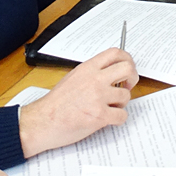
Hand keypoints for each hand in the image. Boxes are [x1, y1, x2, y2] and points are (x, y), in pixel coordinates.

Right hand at [18, 48, 138, 157]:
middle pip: (127, 68)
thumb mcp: (73, 78)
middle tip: (127, 86)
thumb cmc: (56, 103)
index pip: (115, 53)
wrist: (43, 121)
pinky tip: (109, 119)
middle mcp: (94, 80)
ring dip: (121, 103)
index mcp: (88, 68)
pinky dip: (118, 119)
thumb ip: (92, 73)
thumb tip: (111, 73)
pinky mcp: (100, 115)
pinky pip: (122, 115)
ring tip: (110, 107)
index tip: (127, 69)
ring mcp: (98, 97)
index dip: (127, 59)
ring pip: (126, 95)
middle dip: (133, 78)